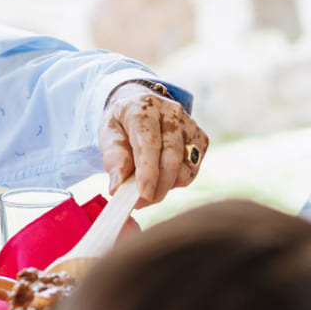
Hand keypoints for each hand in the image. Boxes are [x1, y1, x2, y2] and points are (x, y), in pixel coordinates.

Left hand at [100, 82, 207, 207]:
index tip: (143, 194)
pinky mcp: (201, 139)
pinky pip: (192, 172)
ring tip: (147, 186)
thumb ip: (113, 158)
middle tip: (140, 202)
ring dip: (165, 186)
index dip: (147, 170)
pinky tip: (162, 176)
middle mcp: (172, 112)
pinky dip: (176, 181)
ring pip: (185, 168)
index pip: (149, 141)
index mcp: (145, 107)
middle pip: (172, 158)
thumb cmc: (123, 124)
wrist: (141, 107)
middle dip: (157, 186)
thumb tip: (118, 186)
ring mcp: (190, 125)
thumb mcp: (108, 134)